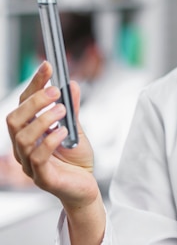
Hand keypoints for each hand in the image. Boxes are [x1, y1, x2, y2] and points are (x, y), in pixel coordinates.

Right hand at [5, 61, 99, 209]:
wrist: (85, 187)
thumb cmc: (76, 159)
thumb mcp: (77, 129)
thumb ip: (72, 109)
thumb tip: (71, 84)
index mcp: (29, 132)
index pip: (23, 104)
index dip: (34, 84)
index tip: (48, 66)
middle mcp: (24, 147)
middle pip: (14, 119)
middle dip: (34, 101)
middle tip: (56, 91)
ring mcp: (29, 163)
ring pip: (22, 137)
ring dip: (43, 119)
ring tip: (62, 111)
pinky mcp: (41, 177)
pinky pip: (37, 157)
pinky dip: (50, 140)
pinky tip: (64, 133)